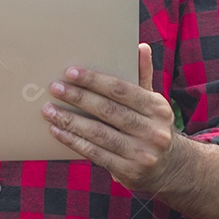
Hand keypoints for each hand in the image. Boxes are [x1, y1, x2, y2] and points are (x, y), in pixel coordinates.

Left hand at [41, 43, 177, 192]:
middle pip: (108, 110)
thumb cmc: (152, 126)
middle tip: (55, 88)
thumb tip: (141, 47)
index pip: (121, 90)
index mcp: (158, 108)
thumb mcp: (153, 102)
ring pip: (98, 133)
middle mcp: (153, 131)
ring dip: (70, 121)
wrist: (170, 168)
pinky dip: (73, 141)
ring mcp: (142, 153)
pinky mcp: (129, 172)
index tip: (70, 72)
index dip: (94, 80)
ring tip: (49, 111)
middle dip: (78, 98)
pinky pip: (95, 153)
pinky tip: (57, 131)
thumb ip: (143, 76)